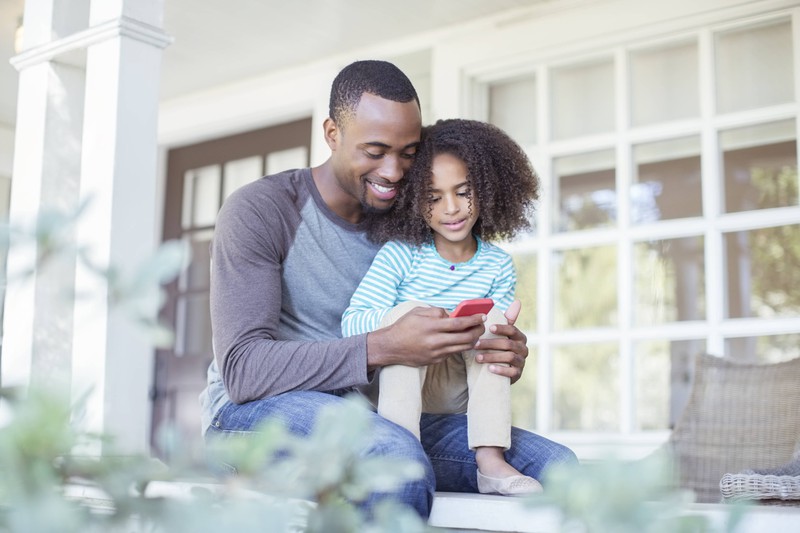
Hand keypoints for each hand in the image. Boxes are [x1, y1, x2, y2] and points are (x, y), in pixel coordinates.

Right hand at [367, 306, 485, 368]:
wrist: (390, 347)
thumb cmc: (404, 326)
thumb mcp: (418, 312)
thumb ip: (437, 312)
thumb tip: (453, 315)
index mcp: (431, 326)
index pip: (459, 323)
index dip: (474, 320)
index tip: (482, 316)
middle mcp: (435, 341)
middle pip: (465, 338)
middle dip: (477, 331)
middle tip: (482, 326)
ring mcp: (435, 353)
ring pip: (462, 348)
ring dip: (472, 340)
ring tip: (475, 333)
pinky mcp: (435, 361)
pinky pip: (452, 353)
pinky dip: (459, 346)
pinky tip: (461, 341)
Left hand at [474, 299, 527, 383]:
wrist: (497, 369)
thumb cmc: (497, 347)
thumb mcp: (500, 334)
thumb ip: (506, 319)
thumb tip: (517, 301)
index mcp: (519, 336)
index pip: (513, 330)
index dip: (502, 328)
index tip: (489, 328)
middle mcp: (523, 348)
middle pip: (508, 344)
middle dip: (490, 344)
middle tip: (475, 345)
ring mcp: (522, 362)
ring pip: (509, 357)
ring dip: (492, 357)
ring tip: (478, 358)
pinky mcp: (518, 374)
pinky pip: (512, 372)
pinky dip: (500, 370)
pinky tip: (489, 369)